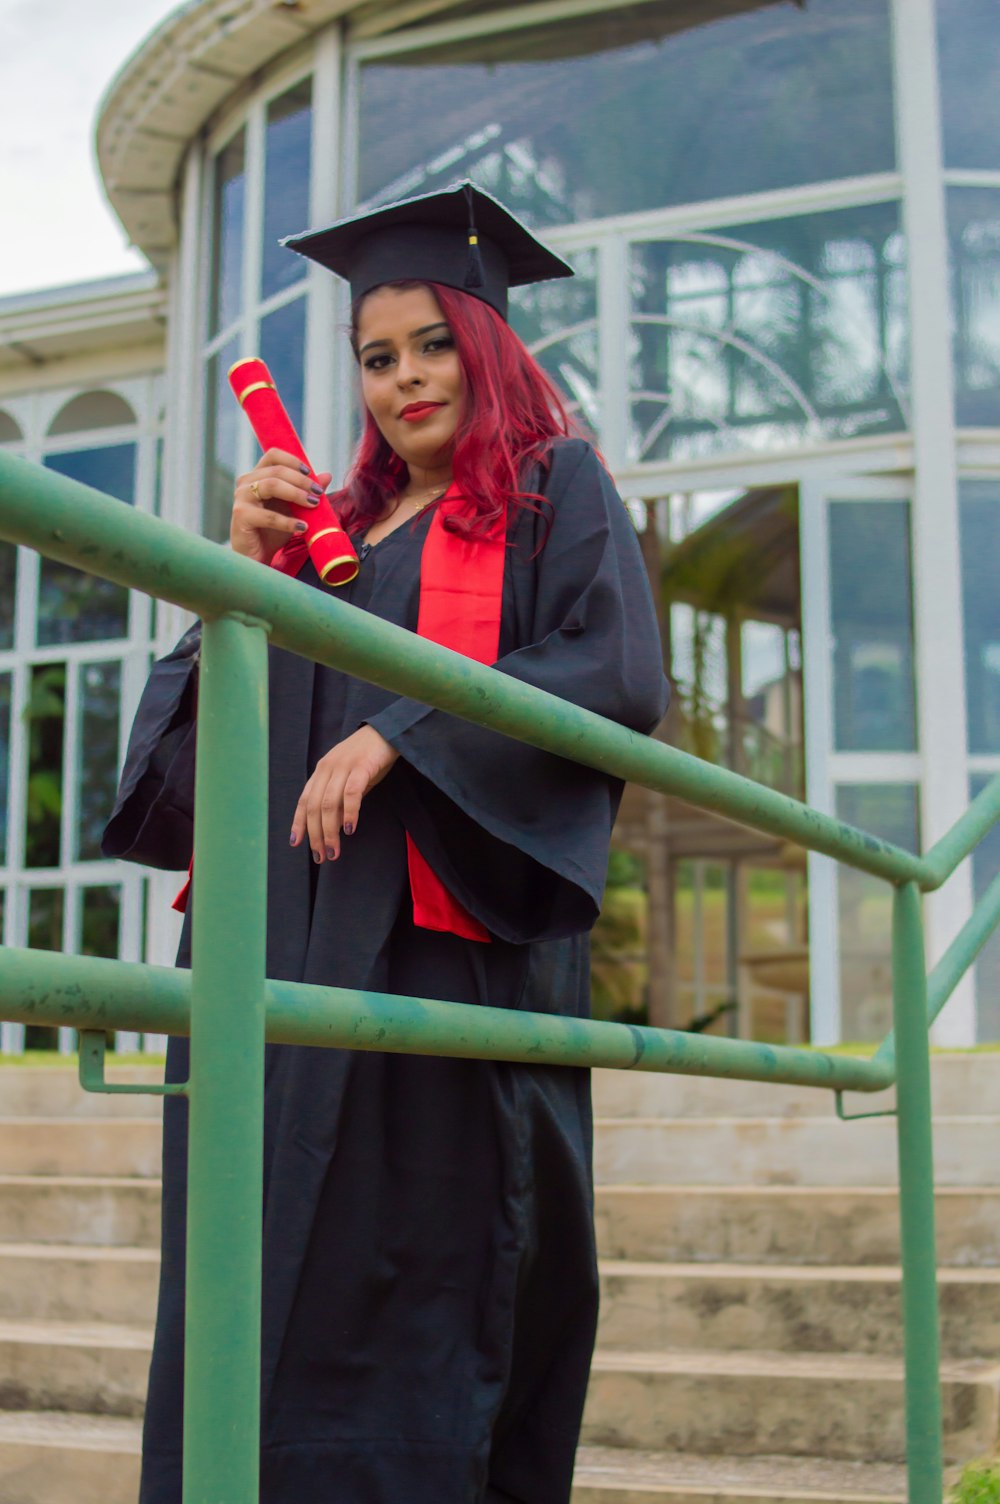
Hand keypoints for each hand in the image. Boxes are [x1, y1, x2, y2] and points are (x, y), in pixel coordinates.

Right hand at [231, 447, 333, 565]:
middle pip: (276, 470)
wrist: (256, 557)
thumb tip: (327, 475)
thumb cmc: (272, 532)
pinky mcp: (241, 516)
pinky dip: (289, 522)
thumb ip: (306, 492)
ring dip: (297, 494)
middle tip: (318, 493)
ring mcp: (241, 498)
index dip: (293, 461)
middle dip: (302, 480)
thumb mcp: (293, 509)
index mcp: (257, 476)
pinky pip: (269, 516)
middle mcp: (246, 483)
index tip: (311, 473)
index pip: (273, 455)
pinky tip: (303, 527)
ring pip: (272, 485)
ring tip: (313, 505)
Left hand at [290, 726, 399, 862]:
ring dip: (330, 831)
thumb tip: (333, 826)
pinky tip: (350, 829)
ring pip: (329, 804)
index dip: (298, 823)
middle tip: (321, 856)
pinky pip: (351, 793)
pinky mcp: (362, 766)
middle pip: (314, 807)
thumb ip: (339, 799)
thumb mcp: (349, 778)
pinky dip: (349, 812)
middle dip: (316, 835)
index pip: (304, 800)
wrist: (389, 731)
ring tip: (334, 851)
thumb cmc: (369, 758)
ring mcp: (343, 766)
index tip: (296, 843)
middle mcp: (327, 768)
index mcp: (322, 771)